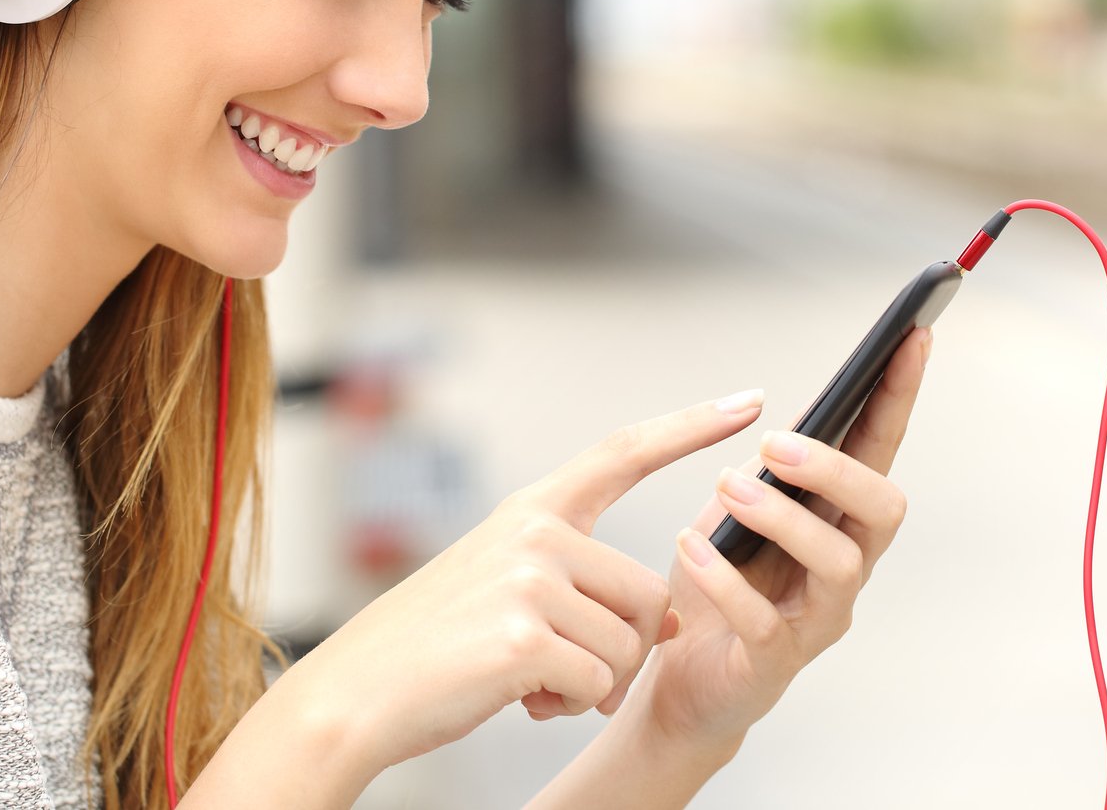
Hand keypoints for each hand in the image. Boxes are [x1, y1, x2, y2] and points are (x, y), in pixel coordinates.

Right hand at [281, 390, 764, 770]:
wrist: (358, 696)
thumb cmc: (437, 649)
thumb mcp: (510, 592)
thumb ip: (584, 586)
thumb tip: (673, 619)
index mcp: (532, 511)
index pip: (625, 452)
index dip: (691, 427)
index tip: (748, 400)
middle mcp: (535, 532)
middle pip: (650, 595)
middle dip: (624, 650)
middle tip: (560, 671)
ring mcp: (529, 579)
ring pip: (630, 646)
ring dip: (595, 685)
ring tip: (531, 682)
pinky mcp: (526, 636)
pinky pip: (599, 683)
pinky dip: (569, 706)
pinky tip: (518, 697)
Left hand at [635, 324, 931, 748]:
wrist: (678, 679)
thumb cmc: (713, 587)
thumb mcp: (733, 511)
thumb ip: (763, 471)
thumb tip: (776, 419)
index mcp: (838, 519)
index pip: (881, 448)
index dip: (899, 394)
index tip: (912, 336)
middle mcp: (844, 567)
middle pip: (883, 508)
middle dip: (836, 469)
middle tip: (776, 445)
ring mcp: (817, 618)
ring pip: (839, 562)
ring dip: (782, 517)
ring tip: (726, 489)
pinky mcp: (776, 662)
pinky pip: (766, 622)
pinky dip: (726, 579)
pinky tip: (691, 548)